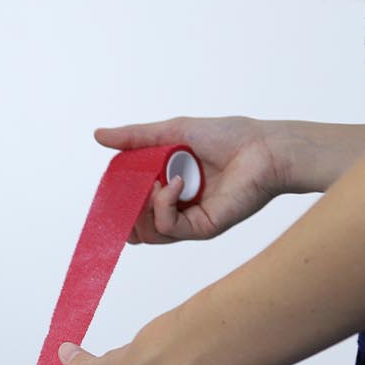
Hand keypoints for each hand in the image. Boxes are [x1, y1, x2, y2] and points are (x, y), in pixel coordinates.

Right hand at [95, 117, 284, 243]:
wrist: (266, 147)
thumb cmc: (229, 137)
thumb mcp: (172, 131)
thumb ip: (135, 138)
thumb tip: (99, 136)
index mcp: (167, 188)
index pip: (129, 207)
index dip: (116, 200)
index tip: (113, 183)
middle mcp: (177, 208)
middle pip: (133, 227)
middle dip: (122, 209)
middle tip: (131, 186)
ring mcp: (189, 220)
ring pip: (147, 234)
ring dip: (141, 207)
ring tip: (153, 183)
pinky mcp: (203, 228)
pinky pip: (168, 227)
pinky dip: (162, 205)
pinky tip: (173, 183)